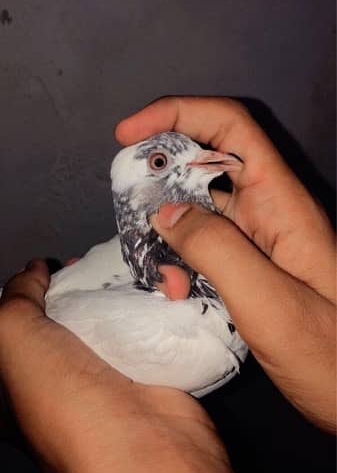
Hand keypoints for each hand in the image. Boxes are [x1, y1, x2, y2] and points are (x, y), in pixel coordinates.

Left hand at [0, 261, 244, 472]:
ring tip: (126, 267)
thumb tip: (33, 271)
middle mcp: (63, 385)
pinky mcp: (150, 376)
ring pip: (110, 324)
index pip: (23, 328)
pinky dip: (150, 310)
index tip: (50, 267)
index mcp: (19, 386)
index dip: (32, 294)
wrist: (142, 447)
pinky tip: (155, 286)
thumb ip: (16, 297)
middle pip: (69, 322)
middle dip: (79, 289)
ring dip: (118, 296)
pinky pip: (146, 333)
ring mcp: (109, 382)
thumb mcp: (12, 339)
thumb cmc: (64, 398)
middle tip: (91, 263)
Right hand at [116, 96, 335, 432]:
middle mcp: (269, 211)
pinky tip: (176, 292)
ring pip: (198, 208)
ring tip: (162, 275)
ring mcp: (259, 240)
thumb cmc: (332, 357)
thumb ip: (216, 251)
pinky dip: (180, 260)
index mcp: (281, 202)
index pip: (228, 127)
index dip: (176, 114)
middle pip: (205, 163)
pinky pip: (204, 245)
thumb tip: (165, 213)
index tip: (127, 134)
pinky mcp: (251, 267)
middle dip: (159, 178)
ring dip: (167, 232)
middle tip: (128, 209)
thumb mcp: (271, 304)